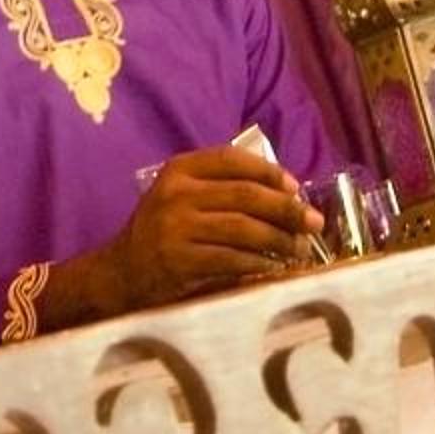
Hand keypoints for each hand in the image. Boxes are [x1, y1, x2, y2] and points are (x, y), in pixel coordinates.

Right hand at [104, 148, 324, 310]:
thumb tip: (285, 191)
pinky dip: (260, 262)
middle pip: (246, 194)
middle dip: (286, 208)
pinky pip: (233, 259)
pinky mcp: (181, 262)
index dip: (269, 171)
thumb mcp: (179, 196)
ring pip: (244, 228)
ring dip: (280, 239)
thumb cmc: (160, 231)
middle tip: (313, 222)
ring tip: (301, 248)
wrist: (120, 274)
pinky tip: (275, 267)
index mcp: (178, 170)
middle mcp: (177, 194)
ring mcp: (177, 228)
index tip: (295, 187)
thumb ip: (219, 186)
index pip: (232, 159)